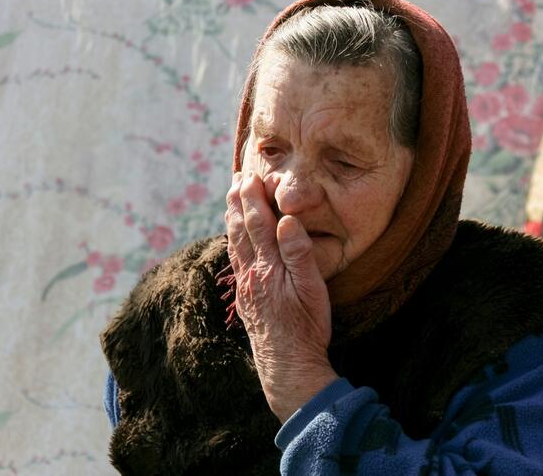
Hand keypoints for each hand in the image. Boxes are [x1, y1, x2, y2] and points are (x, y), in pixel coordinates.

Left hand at [225, 171, 338, 422]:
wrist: (288, 366)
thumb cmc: (306, 327)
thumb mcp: (311, 289)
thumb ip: (298, 252)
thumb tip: (286, 219)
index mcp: (268, 267)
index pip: (258, 224)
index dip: (253, 199)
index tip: (250, 177)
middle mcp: (251, 274)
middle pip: (240, 231)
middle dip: (238, 203)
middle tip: (235, 180)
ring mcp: (246, 288)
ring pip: (235, 246)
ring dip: (232, 220)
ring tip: (231, 202)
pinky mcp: (246, 300)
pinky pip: (236, 262)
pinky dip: (233, 243)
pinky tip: (234, 241)